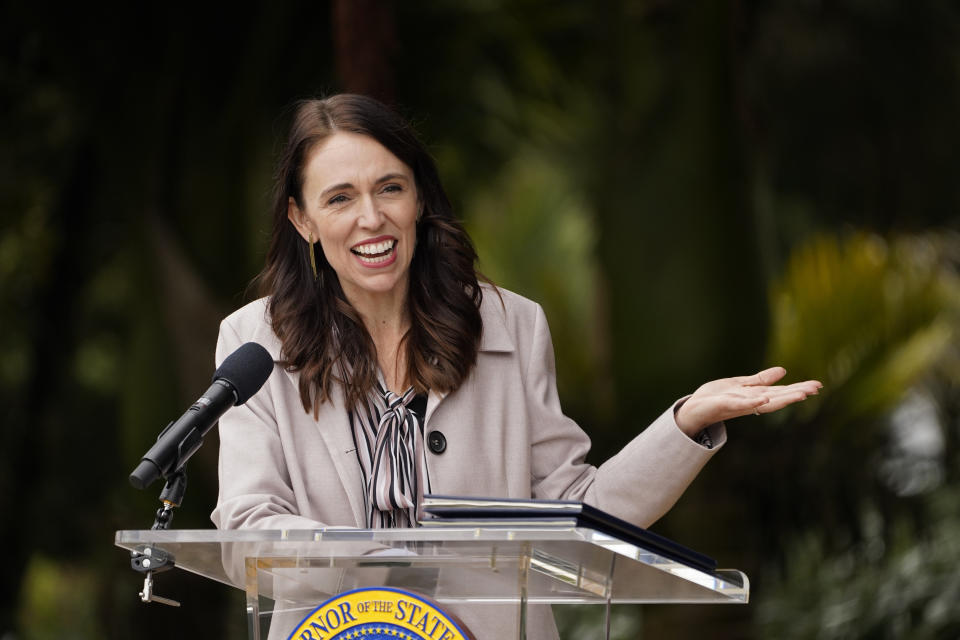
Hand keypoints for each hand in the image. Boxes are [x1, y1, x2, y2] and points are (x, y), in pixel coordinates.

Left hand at [674, 367, 821, 436]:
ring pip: (763, 403)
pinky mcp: (724, 405)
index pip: (781, 392)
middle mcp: (750, 402)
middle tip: (815, 389)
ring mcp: (739, 405)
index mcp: (755, 396)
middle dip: (796, 394)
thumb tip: (783, 371)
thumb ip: (761, 380)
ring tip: (800, 395)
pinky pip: (741, 405)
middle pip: (777, 398)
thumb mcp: (741, 384)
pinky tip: (764, 400)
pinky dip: (753, 403)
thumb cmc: (717, 397)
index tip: (817, 385)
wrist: (694, 408)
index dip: (798, 388)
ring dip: (781, 399)